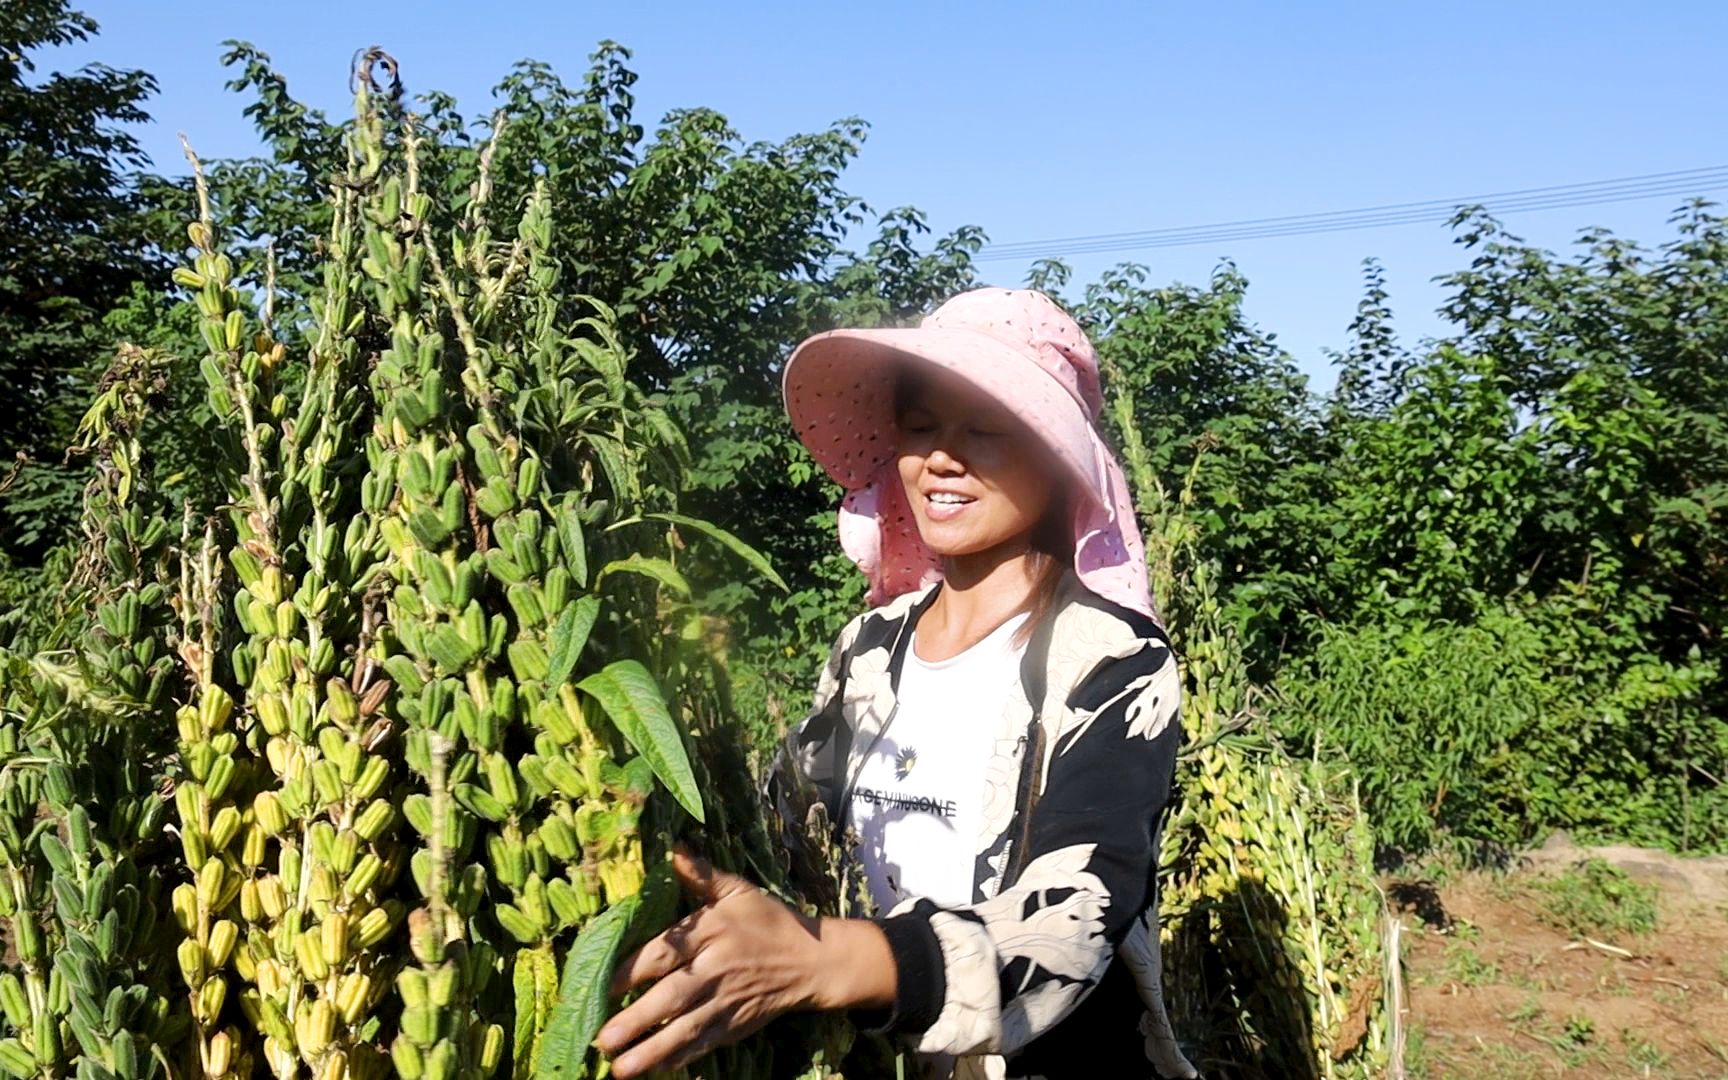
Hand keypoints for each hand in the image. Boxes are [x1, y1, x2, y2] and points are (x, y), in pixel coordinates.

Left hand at [593, 848, 895, 1077]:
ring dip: (652, 1050)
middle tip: (602, 1040)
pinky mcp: (736, 1026)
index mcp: (712, 932)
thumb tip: (672, 849)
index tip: (603, 985)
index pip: (666, 952)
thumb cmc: (770, 922)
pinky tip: (656, 1070)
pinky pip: (705, 1044)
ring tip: (620, 1069)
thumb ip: (702, 874)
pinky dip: (681, 1059)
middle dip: (636, 1020)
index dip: (634, 969)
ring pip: (685, 1029)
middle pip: (672, 997)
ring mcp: (726, 1002)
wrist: (814, 961)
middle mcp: (716, 969)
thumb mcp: (739, 891)